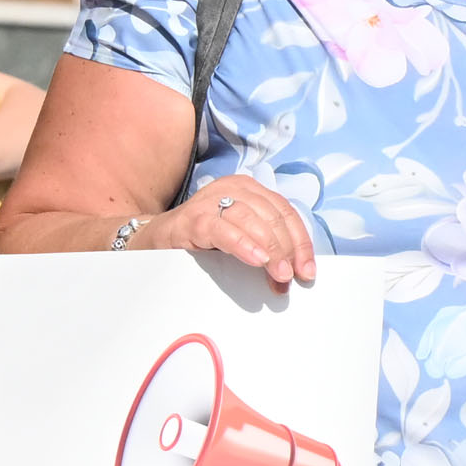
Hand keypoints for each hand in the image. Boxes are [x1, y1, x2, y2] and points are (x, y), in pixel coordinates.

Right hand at [139, 173, 321, 285]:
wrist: (158, 239)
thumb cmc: (204, 240)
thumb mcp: (243, 239)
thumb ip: (267, 247)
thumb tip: (293, 273)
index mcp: (250, 190)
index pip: (285, 213)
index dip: (300, 243)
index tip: (307, 270)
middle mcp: (233, 188)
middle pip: (272, 216)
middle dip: (287, 249)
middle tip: (291, 277)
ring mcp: (211, 201)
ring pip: (252, 220)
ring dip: (270, 249)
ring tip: (278, 274)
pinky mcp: (193, 219)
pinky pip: (223, 230)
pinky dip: (243, 245)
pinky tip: (256, 260)